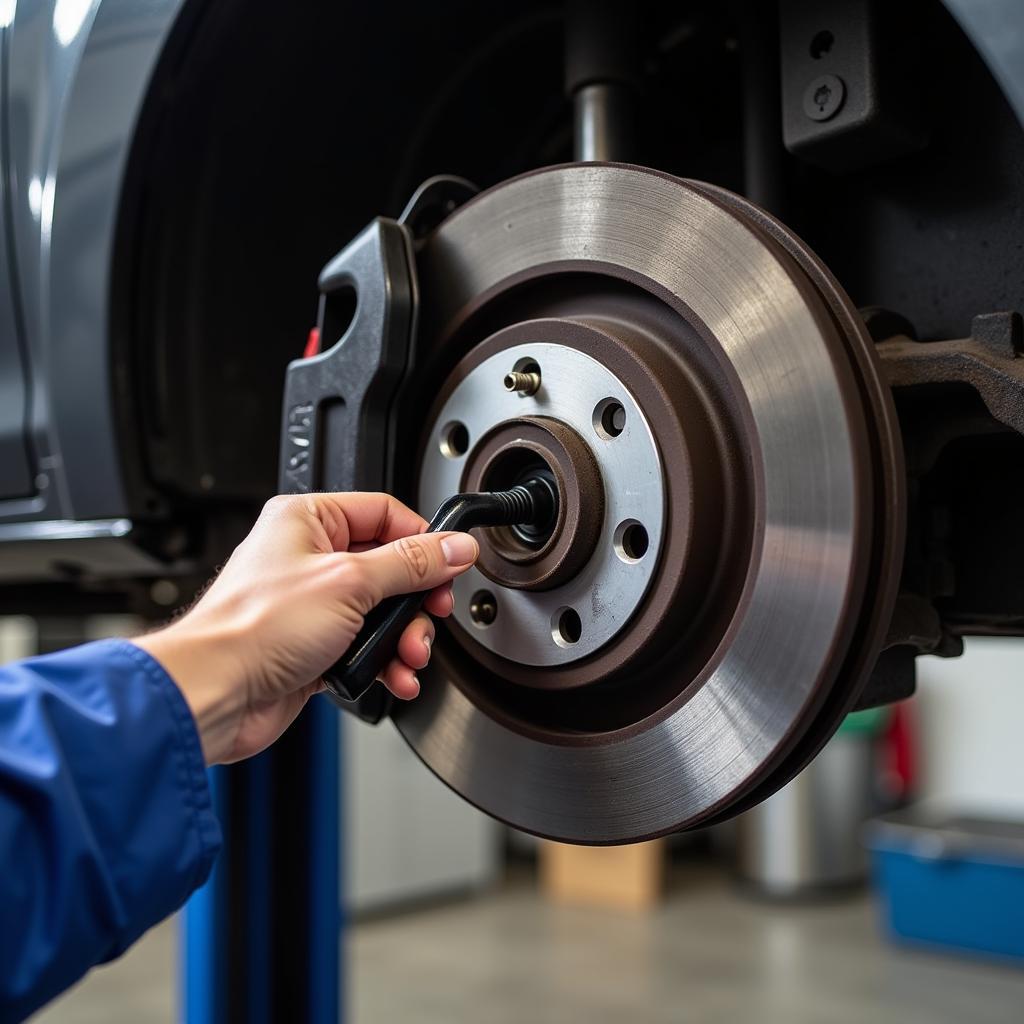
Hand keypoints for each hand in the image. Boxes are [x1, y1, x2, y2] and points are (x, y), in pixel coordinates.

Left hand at [134, 492, 478, 764]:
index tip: (449, 564)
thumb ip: (410, 564)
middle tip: (430, 616)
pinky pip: (365, 647)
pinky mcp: (314, 647)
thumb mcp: (349, 583)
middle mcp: (308, 558)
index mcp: (307, 520)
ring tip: (409, 655)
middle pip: (390, 567)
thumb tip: (453, 547)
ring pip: (382, 612)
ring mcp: (311, 605)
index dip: (422, 538)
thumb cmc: (252, 629)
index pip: (384, 512)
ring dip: (404, 637)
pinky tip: (395, 675)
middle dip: (415, 601)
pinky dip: (385, 662)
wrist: (215, 694)